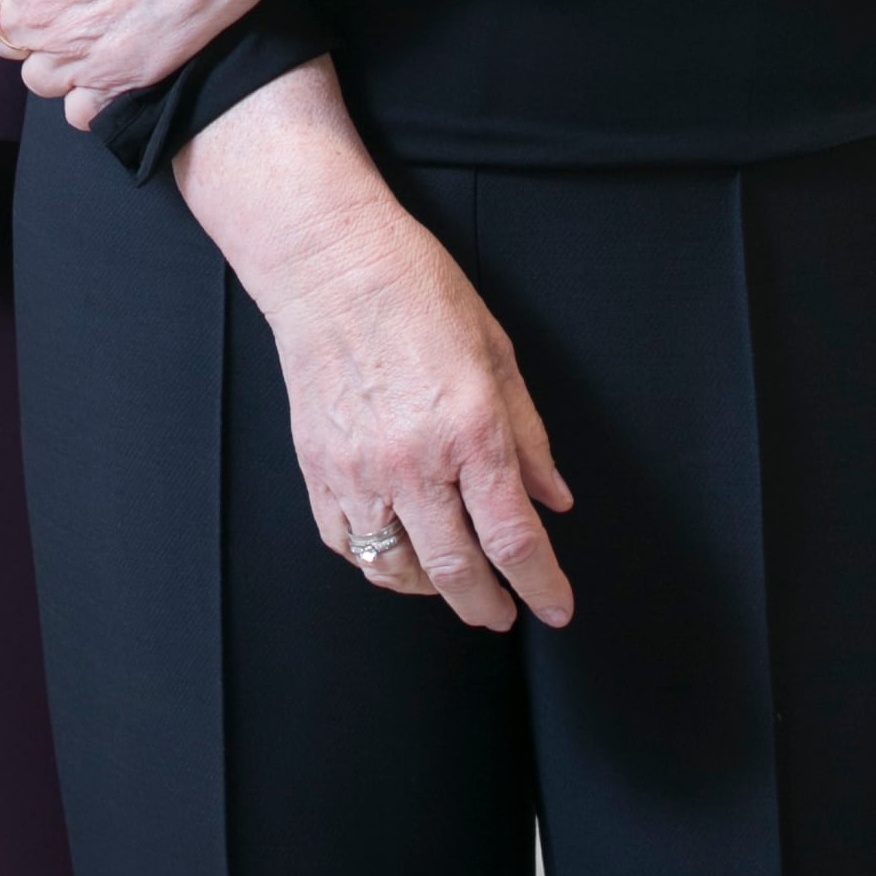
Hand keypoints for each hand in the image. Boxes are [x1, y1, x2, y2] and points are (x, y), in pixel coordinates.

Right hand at [176, 65, 571, 635]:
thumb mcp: (497, 354)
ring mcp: (360, 470)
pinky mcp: (319, 468)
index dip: (543, 585)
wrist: (332, 264)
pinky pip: (348, 544)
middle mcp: (415, 461)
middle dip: (488, 606)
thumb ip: (529, 436)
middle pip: (457, 571)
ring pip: (398, 570)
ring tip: (453, 579)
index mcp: (471, 429)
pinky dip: (377, 561)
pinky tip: (398, 550)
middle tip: (504, 612)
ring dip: (433, 588)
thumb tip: (553, 498)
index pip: (515, 539)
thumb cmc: (418, 291)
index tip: (556, 606)